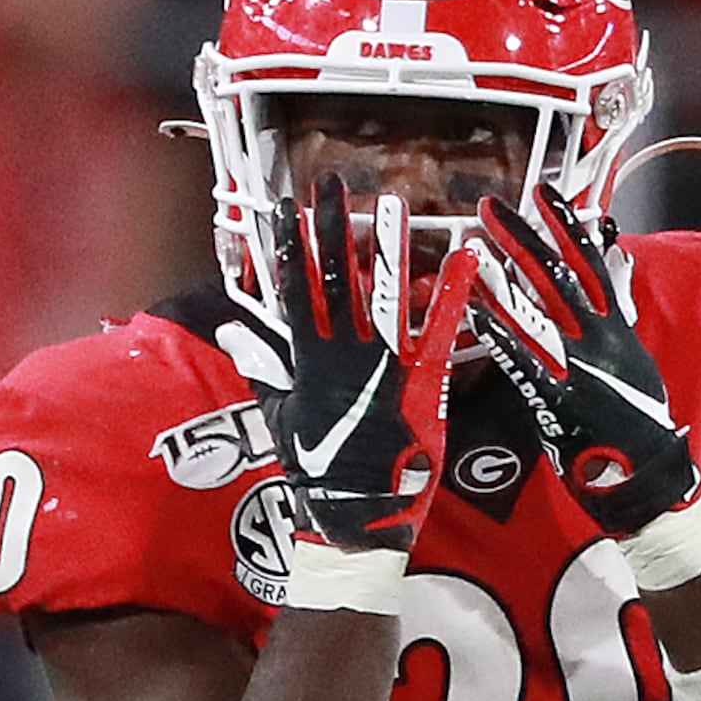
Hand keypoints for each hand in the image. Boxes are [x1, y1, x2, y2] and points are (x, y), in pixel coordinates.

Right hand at [268, 173, 472, 555]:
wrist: (356, 514)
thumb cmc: (319, 468)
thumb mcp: (280, 416)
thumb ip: (262, 365)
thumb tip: (232, 328)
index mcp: (308, 361)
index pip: (296, 292)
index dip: (291, 248)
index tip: (286, 209)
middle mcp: (344, 355)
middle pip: (336, 281)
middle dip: (333, 231)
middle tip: (332, 186)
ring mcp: (383, 365)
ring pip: (385, 295)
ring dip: (388, 247)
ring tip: (390, 204)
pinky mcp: (421, 380)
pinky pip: (440, 328)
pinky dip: (456, 292)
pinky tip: (468, 256)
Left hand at [470, 186, 700, 534]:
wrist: (649, 473)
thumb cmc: (634, 421)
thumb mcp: (633, 355)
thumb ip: (620, 310)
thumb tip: (618, 266)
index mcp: (616, 325)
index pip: (589, 261)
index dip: (566, 224)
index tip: (544, 191)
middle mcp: (599, 336)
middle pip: (558, 272)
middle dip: (525, 235)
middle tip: (492, 207)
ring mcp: (579, 363)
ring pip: (539, 307)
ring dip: (505, 275)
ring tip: (476, 245)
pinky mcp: (560, 395)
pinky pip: (524, 358)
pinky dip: (501, 332)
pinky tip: (477, 311)